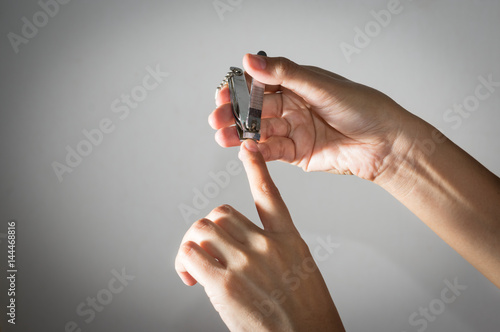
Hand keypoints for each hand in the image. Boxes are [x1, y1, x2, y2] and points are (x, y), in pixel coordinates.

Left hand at [175, 140, 344, 330]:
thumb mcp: (300, 272)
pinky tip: (191, 278)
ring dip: (194, 244)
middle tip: (207, 250)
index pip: (270, 194)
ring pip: (202, 228)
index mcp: (289, 240)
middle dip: (209, 230)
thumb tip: (238, 248)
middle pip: (222, 213)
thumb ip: (272, 252)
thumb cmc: (306, 315)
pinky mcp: (225, 284)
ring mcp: (245, 262)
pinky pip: (190, 254)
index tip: (248, 149)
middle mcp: (266, 245)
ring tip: (195, 266)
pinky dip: (183, 263)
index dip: (257, 168)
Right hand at [210, 54, 418, 180]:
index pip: (260, 84)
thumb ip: (283, 74)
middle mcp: (292, 107)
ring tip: (223, 136)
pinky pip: (272, 152)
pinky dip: (258, 152)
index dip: (240, 89)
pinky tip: (245, 149)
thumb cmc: (362, 107)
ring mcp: (294, 130)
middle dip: (234, 114)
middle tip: (216, 117)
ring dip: (240, 134)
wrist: (385, 143)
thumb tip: (249, 60)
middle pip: (256, 110)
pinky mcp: (297, 153)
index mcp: (296, 84)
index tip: (223, 92)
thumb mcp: (320, 85)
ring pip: (260, 132)